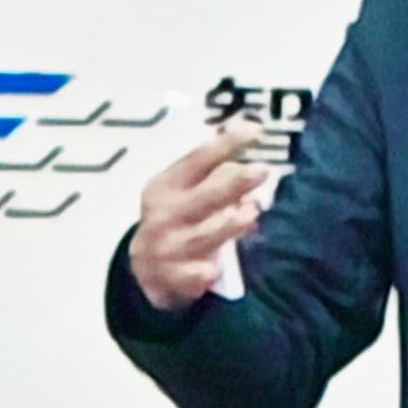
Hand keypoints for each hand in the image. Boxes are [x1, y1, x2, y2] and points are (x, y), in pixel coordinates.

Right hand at [128, 125, 271, 311]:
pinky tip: (214, 270)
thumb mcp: (181, 188)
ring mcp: (168, 248)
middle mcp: (165, 214)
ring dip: (227, 225)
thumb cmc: (174, 217)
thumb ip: (210, 166)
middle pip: (203, 197)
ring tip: (252, 213)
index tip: (255, 130)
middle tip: (263, 170)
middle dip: (232, 184)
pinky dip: (201, 273)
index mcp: (168, 185)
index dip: (226, 144)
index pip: (198, 160)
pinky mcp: (173, 278)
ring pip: (201, 236)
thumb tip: (247, 129)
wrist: (143, 268)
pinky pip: (190, 276)